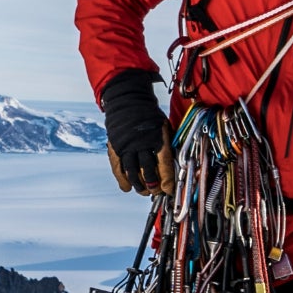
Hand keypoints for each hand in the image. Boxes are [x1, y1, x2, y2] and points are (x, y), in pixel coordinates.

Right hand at [99, 69, 170, 193]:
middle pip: (147, 171)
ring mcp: (126, 146)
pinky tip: (127, 188)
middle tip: (155, 191)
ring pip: (131, 172)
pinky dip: (122, 180)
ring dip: (138, 185)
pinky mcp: (114, 147)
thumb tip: (178, 167)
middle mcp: (141, 143)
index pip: (164, 164)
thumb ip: (169, 145)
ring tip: (143, 191)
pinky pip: (118, 168)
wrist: (128, 101)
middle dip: (152, 185)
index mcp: (157, 137)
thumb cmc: (151, 116)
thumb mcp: (165, 126)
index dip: (167, 180)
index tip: (168, 190)